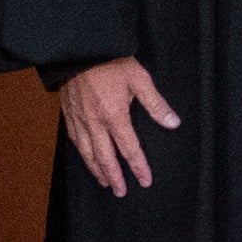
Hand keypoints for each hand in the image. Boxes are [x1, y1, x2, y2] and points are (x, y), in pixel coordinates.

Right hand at [59, 56, 180, 196]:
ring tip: (103, 182)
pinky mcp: (68, 112)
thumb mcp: (139, 79)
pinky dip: (81, 152)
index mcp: (114, 115)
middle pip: (104, 157)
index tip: (145, 181)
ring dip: (96, 169)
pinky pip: (74, 138)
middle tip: (121, 192)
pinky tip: (85, 156)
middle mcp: (95, 122)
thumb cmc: (110, 61)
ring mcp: (79, 118)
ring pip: (87, 151)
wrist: (79, 48)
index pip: (129, 149)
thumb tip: (174, 123)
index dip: (138, 167)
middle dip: (114, 177)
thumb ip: (156, 104)